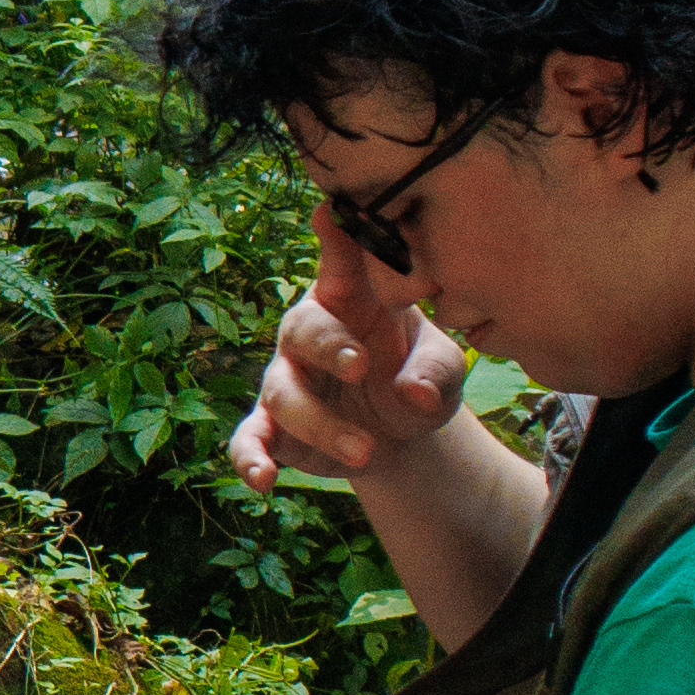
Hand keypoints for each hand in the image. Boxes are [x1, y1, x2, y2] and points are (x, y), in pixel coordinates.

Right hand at [229, 243, 470, 495]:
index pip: (342, 261)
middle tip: (361, 366)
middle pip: (302, 328)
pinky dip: (250, 458)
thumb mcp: (444, 370)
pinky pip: (249, 438)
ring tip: (367, 452)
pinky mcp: (274, 426)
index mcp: (352, 299)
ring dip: (321, 424)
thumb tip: (414, 393)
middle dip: (328, 346)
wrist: (402, 436)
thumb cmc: (419, 377)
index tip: (331, 213)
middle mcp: (310, 332)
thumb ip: (436, 372)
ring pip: (284, 393)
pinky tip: (263, 481)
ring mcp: (287, 379)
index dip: (336, 239)